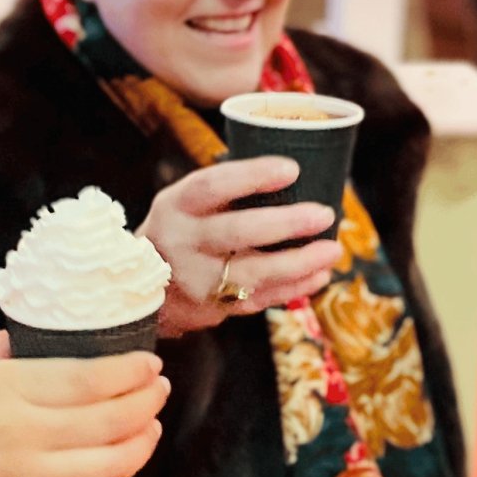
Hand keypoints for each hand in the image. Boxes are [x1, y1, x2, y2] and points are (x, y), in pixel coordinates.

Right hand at [0, 331, 170, 476]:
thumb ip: (5, 353)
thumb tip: (40, 336)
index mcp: (8, 390)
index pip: (91, 379)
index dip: (131, 371)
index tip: (150, 363)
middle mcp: (27, 435)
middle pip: (113, 420)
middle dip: (148, 402)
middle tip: (159, 389)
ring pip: (113, 466)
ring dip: (142, 444)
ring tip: (148, 427)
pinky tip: (110, 470)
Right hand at [137, 157, 342, 337]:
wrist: (144, 287)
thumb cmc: (184, 228)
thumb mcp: (186, 202)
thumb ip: (225, 190)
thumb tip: (295, 173)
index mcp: (177, 206)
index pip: (211, 187)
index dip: (252, 176)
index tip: (292, 168)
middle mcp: (182, 243)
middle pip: (235, 233)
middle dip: (285, 224)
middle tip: (324, 214)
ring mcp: (197, 280)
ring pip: (252, 274)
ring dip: (298, 263)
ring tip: (332, 249)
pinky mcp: (213, 308)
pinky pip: (259, 300)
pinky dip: (294, 287)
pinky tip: (320, 274)